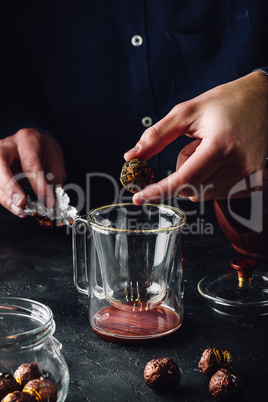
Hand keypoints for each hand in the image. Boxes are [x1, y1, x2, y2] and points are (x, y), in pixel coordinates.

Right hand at [0, 128, 65, 215]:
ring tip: (20, 210)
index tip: (48, 202)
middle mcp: (8, 146)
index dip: (39, 186)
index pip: (30, 164)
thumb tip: (48, 202)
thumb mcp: (55, 164)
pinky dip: (5, 198)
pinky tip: (15, 207)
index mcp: (27, 140)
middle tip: (21, 203)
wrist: (37, 144)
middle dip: (11, 187)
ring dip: (6, 197)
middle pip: (2, 165)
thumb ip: (51, 182)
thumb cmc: (46, 153)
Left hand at [125, 71, 267, 203]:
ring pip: (202, 194)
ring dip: (196, 177)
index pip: (183, 179)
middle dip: (182, 171)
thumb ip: (157, 136)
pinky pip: (218, 193)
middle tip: (195, 146)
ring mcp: (249, 177)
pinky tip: (221, 159)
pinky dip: (210, 180)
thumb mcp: (187, 112)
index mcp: (221, 146)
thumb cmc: (225, 102)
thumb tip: (131, 156)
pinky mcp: (253, 183)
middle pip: (191, 189)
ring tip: (212, 150)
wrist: (264, 100)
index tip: (139, 197)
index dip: (158, 190)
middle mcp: (239, 166)